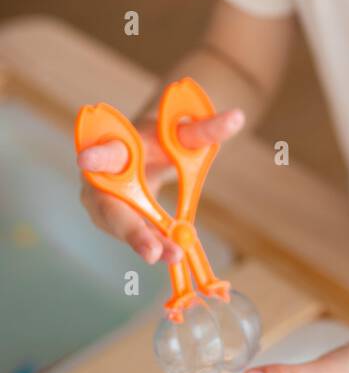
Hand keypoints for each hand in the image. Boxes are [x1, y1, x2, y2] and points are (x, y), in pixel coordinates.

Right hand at [77, 106, 244, 264]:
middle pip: (110, 206)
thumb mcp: (182, 132)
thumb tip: (238, 117)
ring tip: (174, 254)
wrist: (145, 150)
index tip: (86, 160)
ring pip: (121, 227)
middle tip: (153, 251)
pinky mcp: (112, 220)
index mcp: (115, 145)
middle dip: (132, 230)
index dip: (97, 156)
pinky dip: (152, 244)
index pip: (106, 149)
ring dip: (146, 243)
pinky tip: (170, 252)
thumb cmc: (160, 137)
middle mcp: (99, 176)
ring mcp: (101, 202)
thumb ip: (206, 129)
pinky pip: (133, 234)